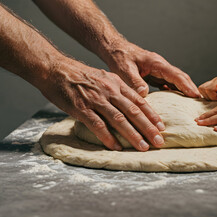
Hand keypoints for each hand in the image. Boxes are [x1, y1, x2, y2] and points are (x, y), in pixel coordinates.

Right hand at [38, 57, 165, 151]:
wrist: (55, 69)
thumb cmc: (79, 76)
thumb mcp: (103, 78)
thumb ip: (116, 90)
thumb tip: (130, 105)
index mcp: (116, 83)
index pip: (139, 101)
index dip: (152, 115)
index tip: (162, 127)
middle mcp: (109, 91)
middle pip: (133, 112)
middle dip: (148, 128)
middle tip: (159, 141)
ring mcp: (96, 100)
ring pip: (119, 119)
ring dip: (133, 135)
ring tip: (143, 147)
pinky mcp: (81, 108)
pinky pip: (98, 125)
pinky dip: (108, 137)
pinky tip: (116, 147)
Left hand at [103, 41, 199, 97]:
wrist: (114, 49)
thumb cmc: (119, 57)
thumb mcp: (125, 70)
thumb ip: (135, 81)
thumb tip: (144, 94)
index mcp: (156, 63)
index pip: (176, 75)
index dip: (186, 86)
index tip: (196, 95)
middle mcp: (160, 66)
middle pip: (181, 77)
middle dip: (191, 88)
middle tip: (200, 101)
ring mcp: (158, 70)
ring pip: (176, 80)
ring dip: (185, 90)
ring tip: (193, 103)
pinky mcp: (154, 74)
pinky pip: (168, 83)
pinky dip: (175, 90)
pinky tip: (177, 101)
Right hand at [198, 75, 216, 100]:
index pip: (207, 89)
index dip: (213, 96)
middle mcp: (214, 81)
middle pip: (202, 89)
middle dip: (209, 96)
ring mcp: (213, 84)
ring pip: (202, 90)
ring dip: (209, 97)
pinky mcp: (213, 88)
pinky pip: (205, 92)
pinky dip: (209, 97)